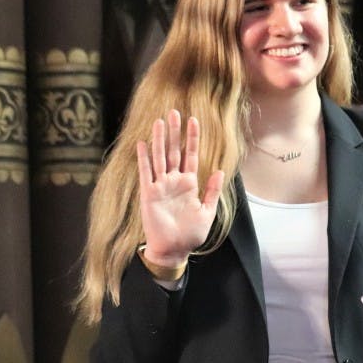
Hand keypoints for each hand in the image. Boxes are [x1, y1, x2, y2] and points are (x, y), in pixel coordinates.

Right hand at [137, 110, 223, 266]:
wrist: (174, 250)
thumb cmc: (191, 234)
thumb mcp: (207, 212)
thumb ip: (212, 191)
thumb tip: (219, 170)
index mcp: (189, 184)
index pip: (190, 155)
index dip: (192, 138)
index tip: (194, 119)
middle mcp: (174, 181)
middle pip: (174, 151)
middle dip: (175, 132)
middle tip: (174, 112)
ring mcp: (161, 186)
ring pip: (160, 157)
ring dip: (160, 140)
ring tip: (160, 121)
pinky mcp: (149, 194)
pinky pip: (146, 173)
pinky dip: (144, 158)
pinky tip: (142, 144)